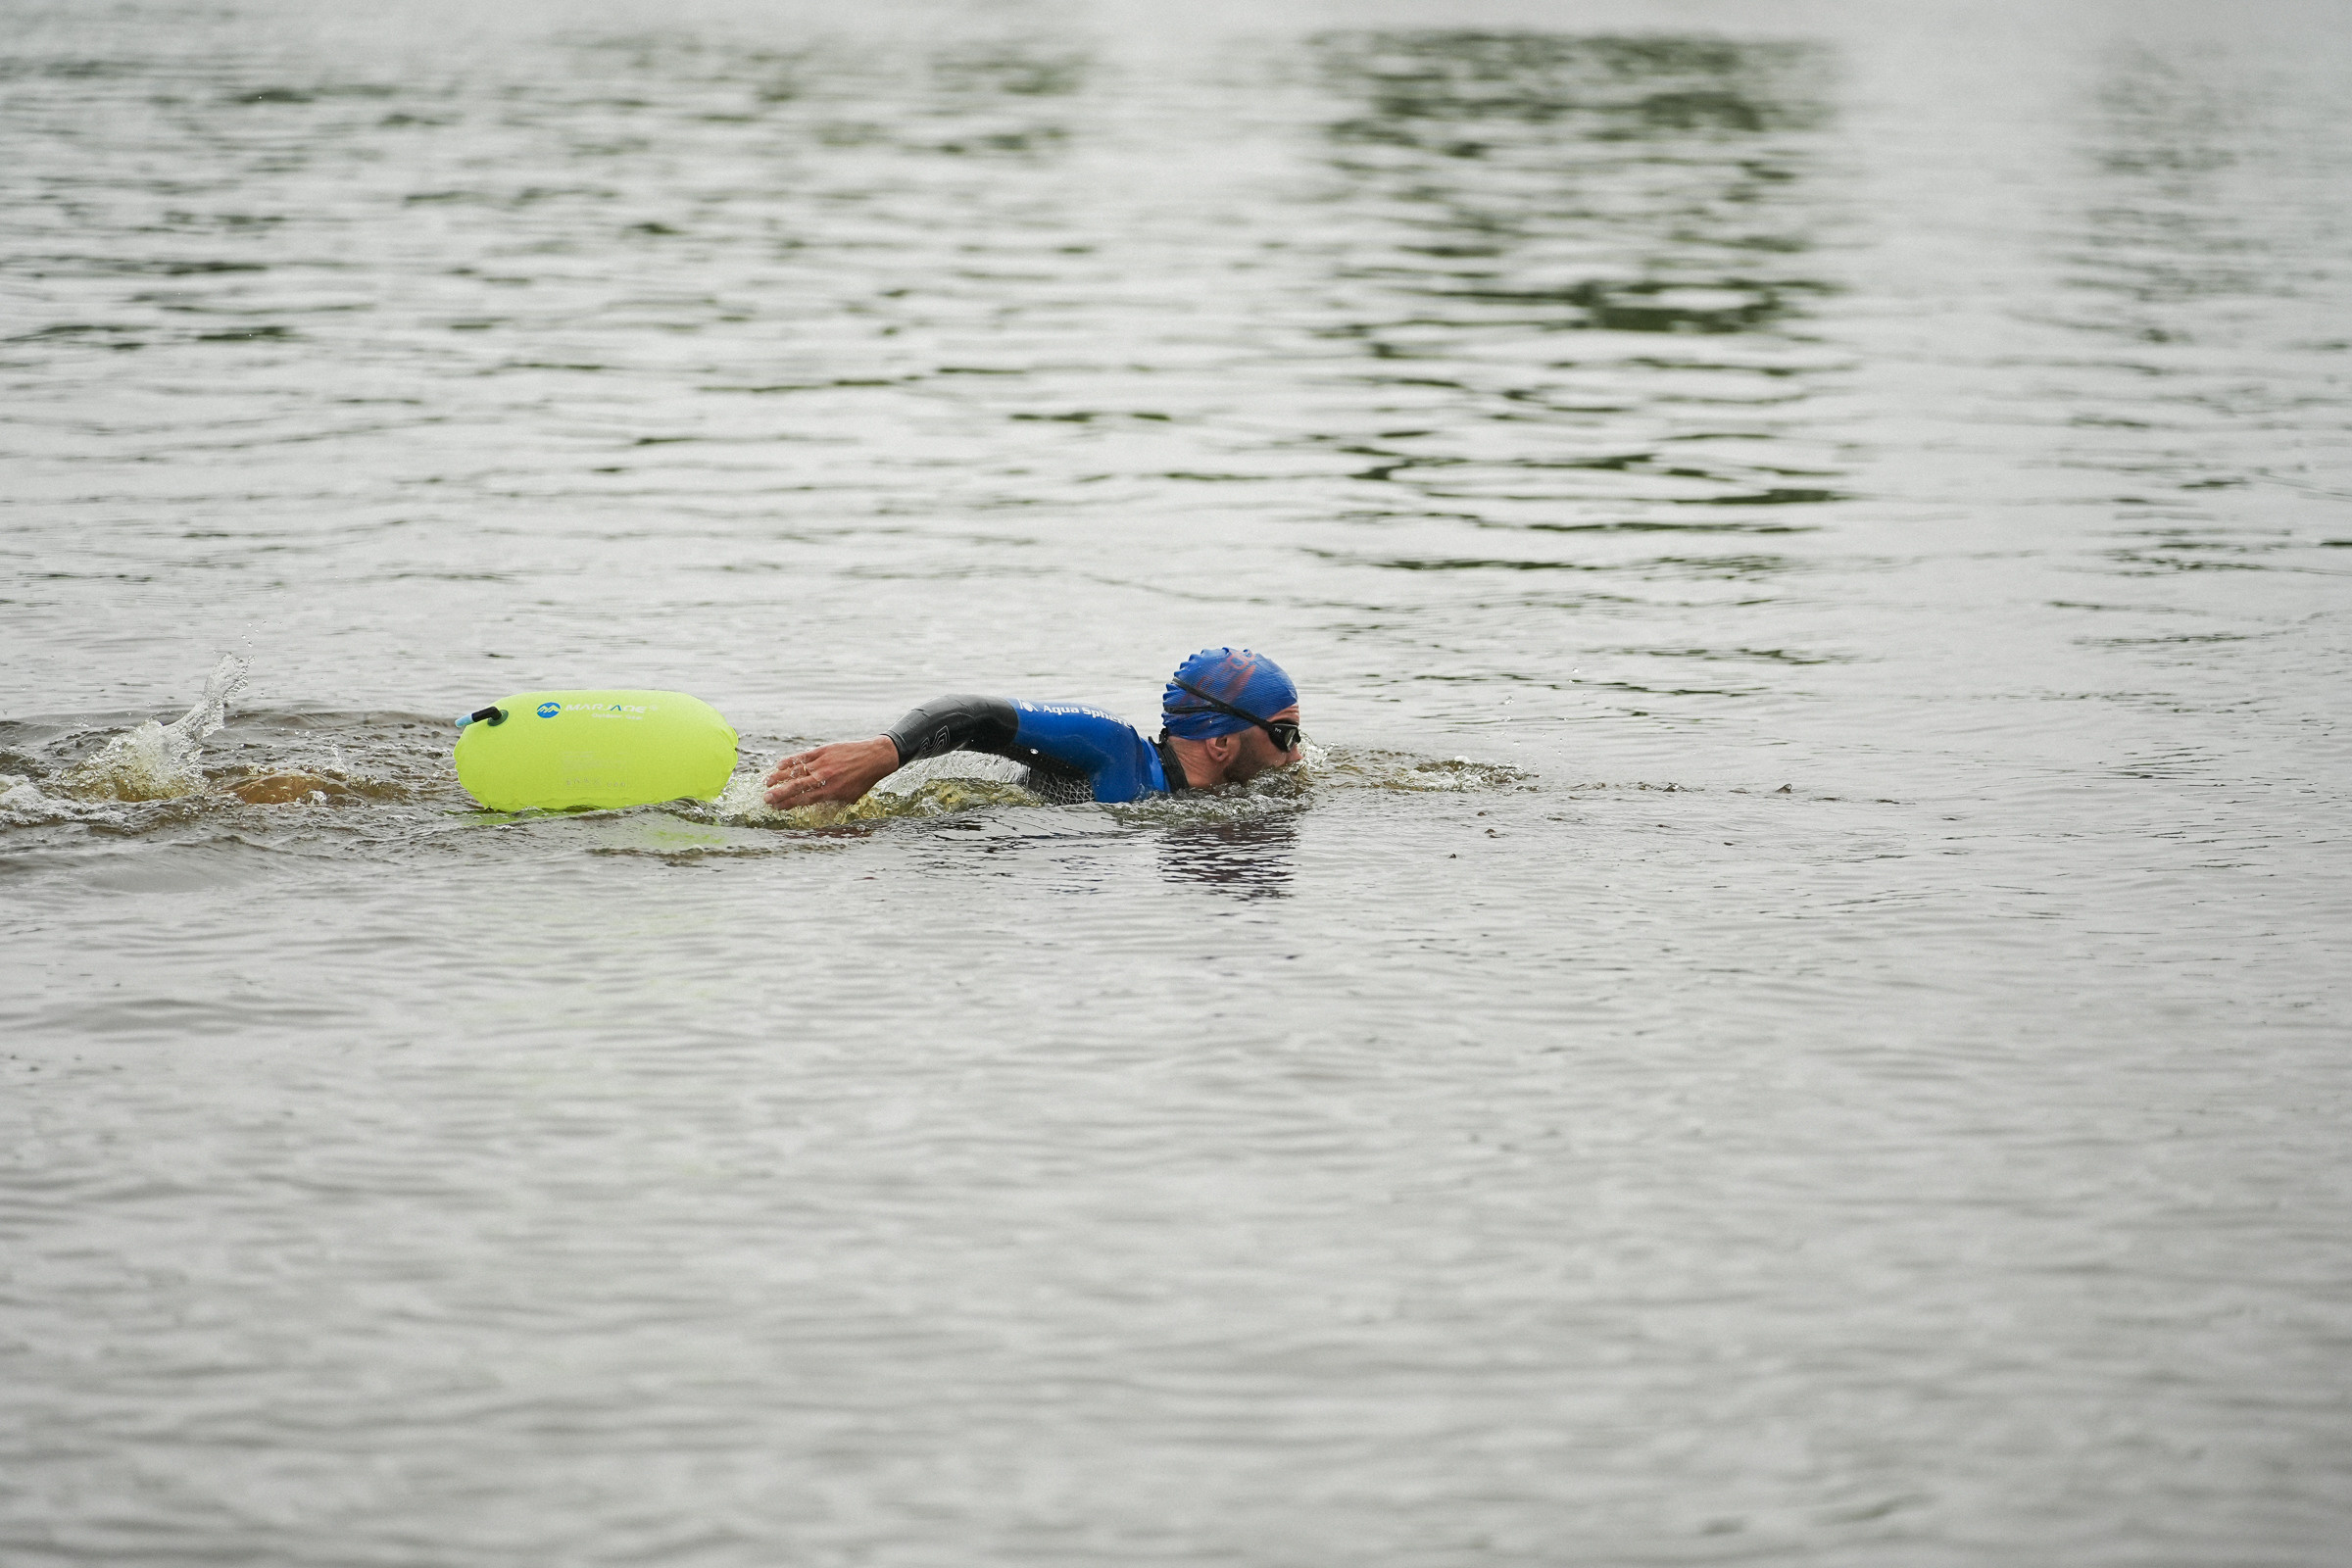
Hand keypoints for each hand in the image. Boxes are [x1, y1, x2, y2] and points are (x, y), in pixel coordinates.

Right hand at [762, 736, 899, 809]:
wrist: (875, 757)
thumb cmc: (863, 780)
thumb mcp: (849, 797)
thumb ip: (830, 801)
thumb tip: (812, 805)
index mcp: (830, 792)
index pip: (803, 800)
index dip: (787, 804)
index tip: (776, 807)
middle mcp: (824, 778)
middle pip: (795, 787)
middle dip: (778, 794)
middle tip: (765, 798)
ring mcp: (822, 763)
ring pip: (795, 771)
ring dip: (779, 777)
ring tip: (767, 783)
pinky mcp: (823, 751)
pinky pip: (802, 756)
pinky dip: (790, 761)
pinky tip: (779, 765)